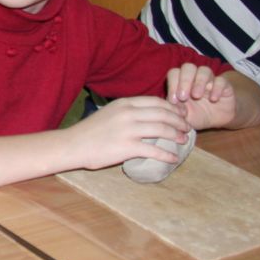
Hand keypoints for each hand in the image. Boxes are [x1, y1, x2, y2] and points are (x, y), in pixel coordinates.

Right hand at [70, 96, 189, 168]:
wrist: (73, 144)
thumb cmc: (91, 130)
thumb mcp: (110, 112)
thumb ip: (129, 111)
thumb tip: (149, 115)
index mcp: (124, 103)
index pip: (157, 102)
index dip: (173, 108)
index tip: (181, 115)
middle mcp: (128, 113)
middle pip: (163, 114)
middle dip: (179, 121)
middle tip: (186, 128)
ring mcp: (128, 130)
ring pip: (162, 129)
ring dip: (176, 135)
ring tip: (183, 140)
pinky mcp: (127, 147)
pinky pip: (154, 150)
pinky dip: (167, 154)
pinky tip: (173, 158)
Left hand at [165, 62, 236, 129]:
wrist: (217, 120)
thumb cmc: (196, 115)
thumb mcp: (184, 115)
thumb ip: (176, 109)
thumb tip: (171, 104)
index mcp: (181, 81)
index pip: (174, 73)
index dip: (172, 84)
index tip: (173, 100)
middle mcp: (195, 77)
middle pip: (188, 67)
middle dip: (184, 81)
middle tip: (183, 97)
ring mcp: (210, 79)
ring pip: (204, 70)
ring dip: (199, 82)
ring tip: (196, 96)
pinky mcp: (224, 85)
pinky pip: (221, 80)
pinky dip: (217, 88)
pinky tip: (214, 99)